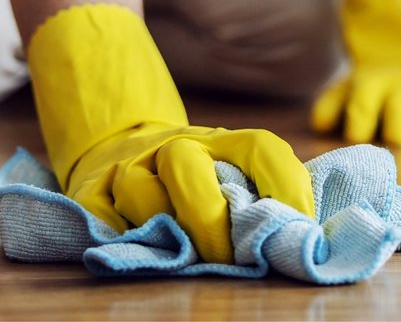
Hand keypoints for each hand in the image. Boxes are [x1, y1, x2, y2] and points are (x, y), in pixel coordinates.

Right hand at [28, 5, 313, 263]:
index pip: (261, 147)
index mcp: (223, 141)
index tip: (299, 227)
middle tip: (231, 259)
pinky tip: (149, 251)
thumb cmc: (198, 180)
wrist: (123, 149)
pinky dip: (126, 238)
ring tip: (189, 256)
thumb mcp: (233, 176)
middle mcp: (175, 145)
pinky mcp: (92, 192)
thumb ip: (264, 199)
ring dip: (167, 229)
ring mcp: (129, 166)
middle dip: (211, 220)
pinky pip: (104, 216)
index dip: (286, 185)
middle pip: (187, 166)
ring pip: (141, 191)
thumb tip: (309, 239)